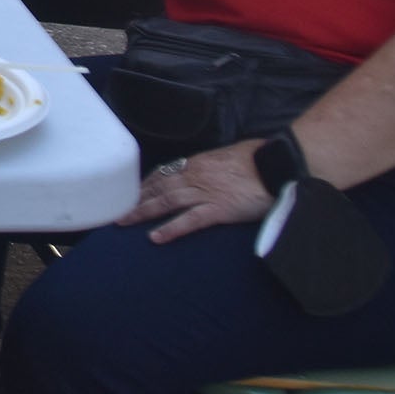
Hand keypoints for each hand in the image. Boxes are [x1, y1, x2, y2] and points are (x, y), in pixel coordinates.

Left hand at [117, 140, 273, 242]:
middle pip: (159, 187)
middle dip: (136, 198)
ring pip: (166, 202)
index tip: (133, 192)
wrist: (278, 164)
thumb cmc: (260, 158)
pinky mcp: (218, 209)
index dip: (147, 184)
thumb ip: (215, 164)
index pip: (164, 173)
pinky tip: (155, 237)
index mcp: (198, 161)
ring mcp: (205, 192)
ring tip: (124, 222)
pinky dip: (170, 229)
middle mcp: (196, 175)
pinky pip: (189, 221)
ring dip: (143, 212)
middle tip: (117, 209)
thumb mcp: (230, 155)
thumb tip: (211, 169)